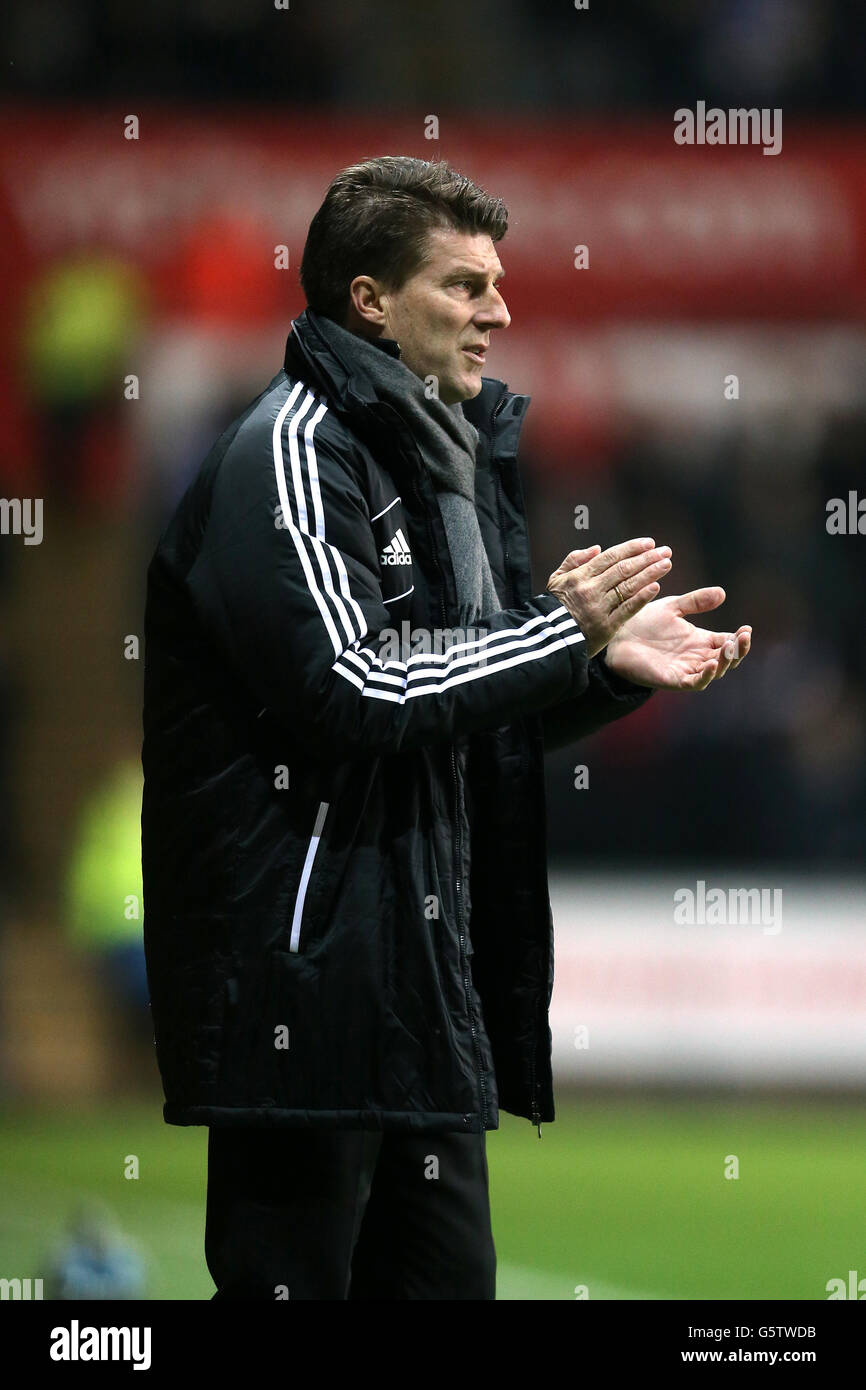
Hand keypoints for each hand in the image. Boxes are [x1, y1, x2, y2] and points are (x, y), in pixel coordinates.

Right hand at [546, 539, 671, 658]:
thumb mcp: (556, 580)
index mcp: (580, 576)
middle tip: (666, 551)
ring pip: (628, 587)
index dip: (632, 548)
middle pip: (624, 569)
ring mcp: (599, 608)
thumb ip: (573, 560)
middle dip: (647, 558)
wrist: (550, 639)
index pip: (610, 557)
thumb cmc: (554, 607)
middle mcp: (591, 589)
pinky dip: (642, 598)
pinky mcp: (606, 626)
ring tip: (666, 564)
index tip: (649, 543)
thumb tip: (596, 548)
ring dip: (650, 573)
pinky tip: (655, 587)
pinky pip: (627, 609)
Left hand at [602, 586, 751, 690]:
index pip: (729, 642)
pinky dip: (706, 676)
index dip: (740, 638)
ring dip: (725, 661)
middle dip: (739, 649)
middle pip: (727, 658)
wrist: (618, 636)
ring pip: (715, 671)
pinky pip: (696, 682)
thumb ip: (696, 602)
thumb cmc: (644, 623)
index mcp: (700, 640)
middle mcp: (697, 657)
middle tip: (743, 636)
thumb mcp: (674, 607)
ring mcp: (687, 670)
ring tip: (729, 646)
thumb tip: (722, 593)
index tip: (746, 628)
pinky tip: (711, 664)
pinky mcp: (674, 680)